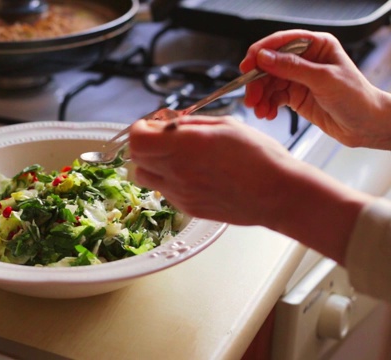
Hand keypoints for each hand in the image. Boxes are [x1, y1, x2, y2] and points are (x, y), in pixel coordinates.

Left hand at [128, 116, 372, 263]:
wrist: (279, 194)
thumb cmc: (259, 156)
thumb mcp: (225, 125)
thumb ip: (190, 124)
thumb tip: (167, 123)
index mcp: (185, 145)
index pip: (137, 139)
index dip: (140, 129)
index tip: (152, 125)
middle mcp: (177, 171)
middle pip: (135, 158)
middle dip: (145, 145)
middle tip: (164, 139)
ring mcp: (180, 193)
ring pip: (144, 178)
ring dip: (152, 164)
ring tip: (176, 157)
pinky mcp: (188, 208)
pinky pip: (164, 192)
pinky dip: (168, 180)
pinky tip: (192, 173)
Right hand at [240, 30, 390, 149]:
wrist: (365, 125)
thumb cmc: (356, 98)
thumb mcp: (323, 79)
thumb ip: (292, 68)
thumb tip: (264, 57)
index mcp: (317, 45)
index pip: (282, 42)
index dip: (261, 52)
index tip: (247, 66)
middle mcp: (305, 59)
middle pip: (270, 65)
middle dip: (257, 82)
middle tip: (251, 98)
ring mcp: (298, 78)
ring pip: (268, 83)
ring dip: (261, 97)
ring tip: (260, 111)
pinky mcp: (295, 95)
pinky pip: (273, 97)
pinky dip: (267, 106)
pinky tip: (268, 114)